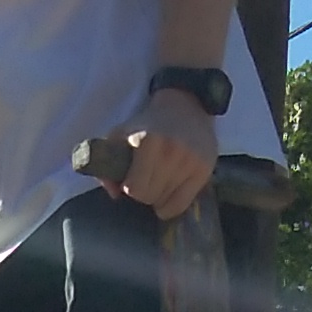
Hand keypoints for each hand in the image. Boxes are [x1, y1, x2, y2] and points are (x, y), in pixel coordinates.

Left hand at [103, 89, 217, 223]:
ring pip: (165, 203)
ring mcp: (190, 162)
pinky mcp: (204, 170)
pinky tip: (170, 194)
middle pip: (150, 197)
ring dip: (159, 198)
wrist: (185, 106)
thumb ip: (108, 164)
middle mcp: (171, 152)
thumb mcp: (121, 135)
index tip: (132, 180)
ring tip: (160, 182)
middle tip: (147, 180)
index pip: (135, 189)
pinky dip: (172, 205)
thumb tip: (113, 194)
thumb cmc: (148, 124)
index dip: (129, 188)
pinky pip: (182, 205)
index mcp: (148, 142)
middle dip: (144, 193)